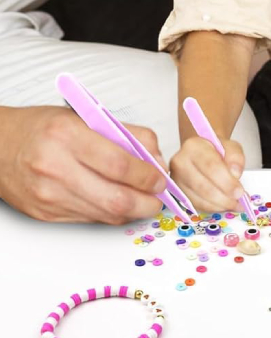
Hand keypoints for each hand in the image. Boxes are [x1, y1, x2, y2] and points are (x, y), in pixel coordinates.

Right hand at [0, 106, 166, 223]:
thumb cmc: (42, 129)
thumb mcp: (85, 118)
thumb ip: (126, 136)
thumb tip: (157, 161)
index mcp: (67, 136)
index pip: (121, 165)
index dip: (148, 177)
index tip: (161, 178)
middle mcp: (55, 167)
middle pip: (117, 199)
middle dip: (148, 202)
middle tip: (158, 196)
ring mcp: (49, 195)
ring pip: (107, 215)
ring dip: (134, 210)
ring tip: (143, 199)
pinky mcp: (46, 214)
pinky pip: (92, 220)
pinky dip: (112, 213)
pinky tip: (118, 202)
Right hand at [170, 136, 245, 211]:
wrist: (202, 152)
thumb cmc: (216, 150)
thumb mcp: (231, 147)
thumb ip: (236, 157)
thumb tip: (235, 174)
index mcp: (193, 147)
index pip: (211, 167)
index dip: (226, 182)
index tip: (240, 192)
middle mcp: (180, 163)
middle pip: (203, 186)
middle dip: (224, 198)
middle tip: (239, 202)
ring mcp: (177, 179)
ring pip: (199, 199)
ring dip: (220, 205)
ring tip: (234, 205)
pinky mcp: (178, 192)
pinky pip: (197, 205)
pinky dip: (213, 208)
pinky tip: (224, 205)